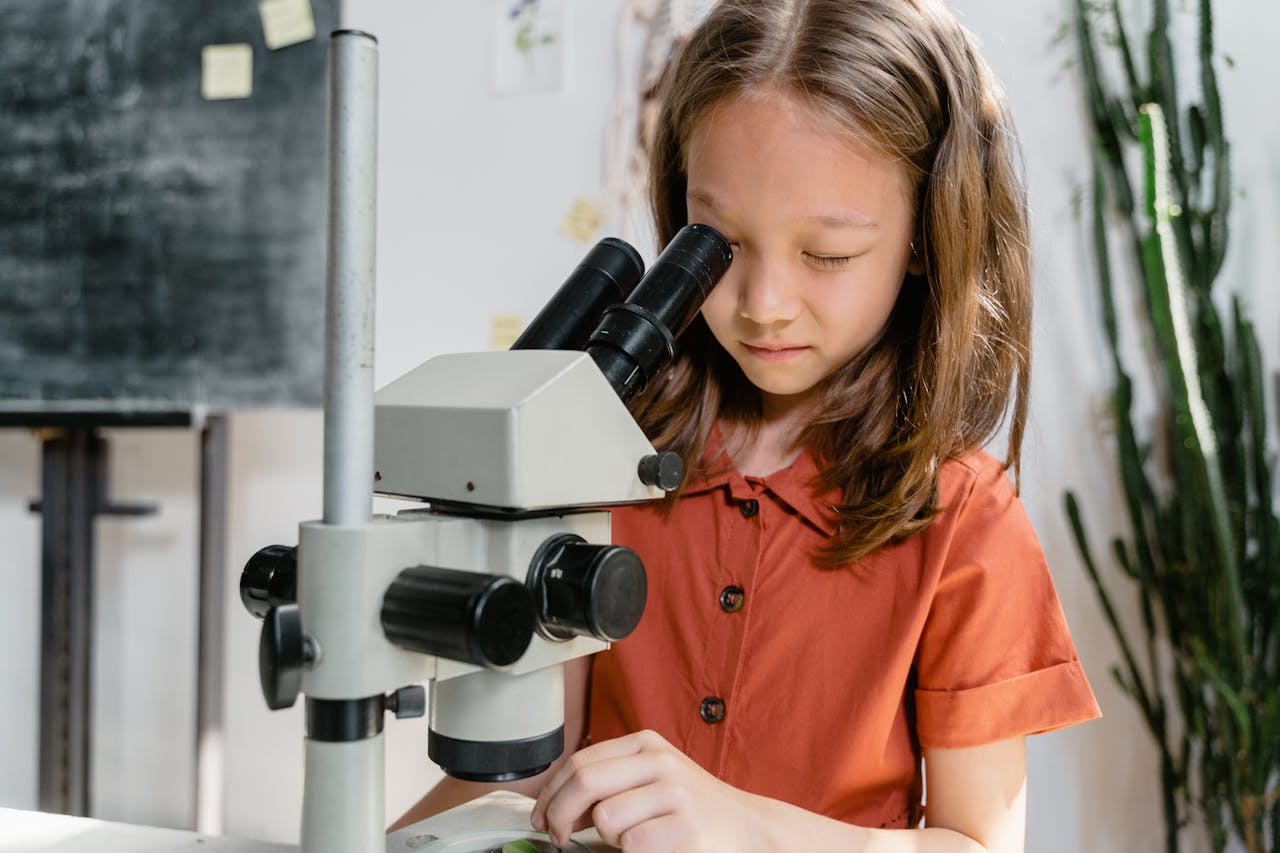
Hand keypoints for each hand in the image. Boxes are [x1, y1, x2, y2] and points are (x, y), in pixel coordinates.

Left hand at [530, 729, 768, 851]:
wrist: (748, 828)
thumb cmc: (692, 808)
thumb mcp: (652, 779)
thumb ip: (610, 781)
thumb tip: (553, 805)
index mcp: (646, 744)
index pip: (579, 762)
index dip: (550, 793)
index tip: (541, 817)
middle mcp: (659, 761)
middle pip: (584, 783)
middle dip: (559, 815)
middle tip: (559, 836)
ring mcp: (674, 792)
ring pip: (606, 818)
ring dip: (608, 838)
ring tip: (632, 838)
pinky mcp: (685, 827)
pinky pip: (632, 845)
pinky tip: (654, 847)